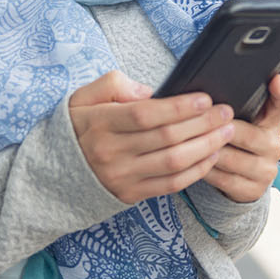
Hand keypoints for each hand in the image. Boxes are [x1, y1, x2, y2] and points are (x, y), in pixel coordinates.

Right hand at [68, 70, 234, 203]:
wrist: (53, 172)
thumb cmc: (77, 126)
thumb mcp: (83, 96)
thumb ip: (114, 84)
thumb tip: (148, 92)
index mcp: (100, 123)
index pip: (146, 115)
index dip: (179, 107)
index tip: (205, 99)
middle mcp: (111, 153)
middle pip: (166, 138)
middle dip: (203, 124)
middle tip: (226, 112)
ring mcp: (121, 177)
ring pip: (174, 163)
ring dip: (206, 147)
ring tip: (227, 132)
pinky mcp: (130, 194)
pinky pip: (171, 184)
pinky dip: (196, 171)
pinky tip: (211, 155)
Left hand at [202, 75, 279, 202]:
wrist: (244, 178)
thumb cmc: (237, 137)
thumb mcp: (242, 119)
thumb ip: (234, 103)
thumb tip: (209, 89)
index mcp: (273, 120)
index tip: (277, 81)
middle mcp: (275, 144)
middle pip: (247, 134)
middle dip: (220, 129)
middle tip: (198, 122)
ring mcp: (267, 169)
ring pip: (232, 159)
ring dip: (208, 151)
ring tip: (188, 143)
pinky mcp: (255, 190)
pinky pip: (224, 179)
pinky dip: (205, 170)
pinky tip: (192, 163)